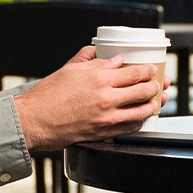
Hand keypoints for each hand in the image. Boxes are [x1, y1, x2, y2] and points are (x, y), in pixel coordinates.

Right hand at [12, 47, 165, 151]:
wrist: (34, 120)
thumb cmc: (48, 95)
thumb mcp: (70, 69)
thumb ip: (94, 61)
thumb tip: (113, 59)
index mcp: (99, 78)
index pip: (135, 73)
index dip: (148, 70)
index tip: (152, 69)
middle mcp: (106, 98)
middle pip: (143, 91)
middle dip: (155, 87)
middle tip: (159, 84)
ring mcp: (107, 118)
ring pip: (141, 112)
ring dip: (153, 106)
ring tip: (156, 101)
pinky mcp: (103, 133)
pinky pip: (130, 128)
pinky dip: (140, 122)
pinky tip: (142, 118)